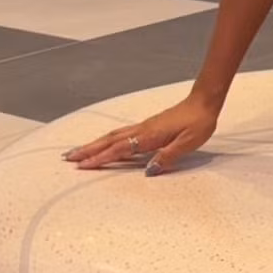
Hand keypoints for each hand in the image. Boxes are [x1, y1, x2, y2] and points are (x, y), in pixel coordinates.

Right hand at [63, 93, 219, 175]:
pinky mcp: (147, 125)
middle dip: (88, 150)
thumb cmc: (198, 123)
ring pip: (113, 136)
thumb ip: (168, 156)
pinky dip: (108, 140)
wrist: (204, 102)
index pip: (120, 149)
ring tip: (79, 151)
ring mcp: (143, 126)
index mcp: (150, 136)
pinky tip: (104, 144)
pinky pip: (122, 134)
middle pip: (109, 141)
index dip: (101, 159)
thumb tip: (149, 170)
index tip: (83, 166)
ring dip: (94, 144)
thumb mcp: (188, 143)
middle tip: (68, 157)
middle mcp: (142, 130)